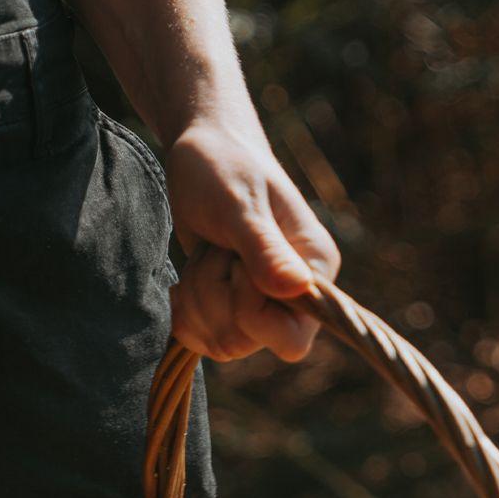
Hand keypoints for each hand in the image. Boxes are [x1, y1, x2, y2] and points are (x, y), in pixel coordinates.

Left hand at [165, 117, 340, 361]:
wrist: (202, 154)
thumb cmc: (225, 167)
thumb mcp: (239, 204)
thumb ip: (264, 248)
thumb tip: (296, 289)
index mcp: (314, 271)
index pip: (292, 339)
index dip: (251, 312)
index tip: (238, 264)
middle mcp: (294, 297)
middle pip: (244, 343)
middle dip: (213, 296)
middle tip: (216, 247)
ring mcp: (261, 306)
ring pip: (219, 343)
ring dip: (197, 296)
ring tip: (207, 251)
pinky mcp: (230, 309)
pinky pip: (201, 341)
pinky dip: (184, 311)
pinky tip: (187, 277)